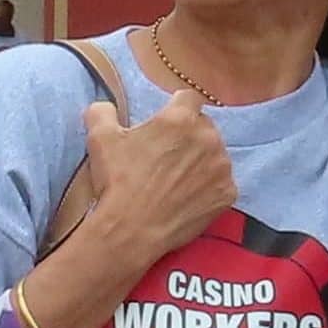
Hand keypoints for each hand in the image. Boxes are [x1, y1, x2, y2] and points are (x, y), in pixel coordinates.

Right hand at [84, 86, 239, 260]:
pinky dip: (209, 188)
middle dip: (189, 136)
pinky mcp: (227, 193)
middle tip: (168, 156)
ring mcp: (222, 167)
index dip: (177, 108)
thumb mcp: (100, 138)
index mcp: (180, 119)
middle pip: (204, 126)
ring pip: (216, 154)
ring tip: (178, 179)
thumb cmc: (117, 181)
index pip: (189, 98)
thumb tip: (105, 106)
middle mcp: (208, 138)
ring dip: (201, 161)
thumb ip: (102, 112)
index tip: (166, 124)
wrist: (132, 229)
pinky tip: (189, 197)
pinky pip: (221, 183)